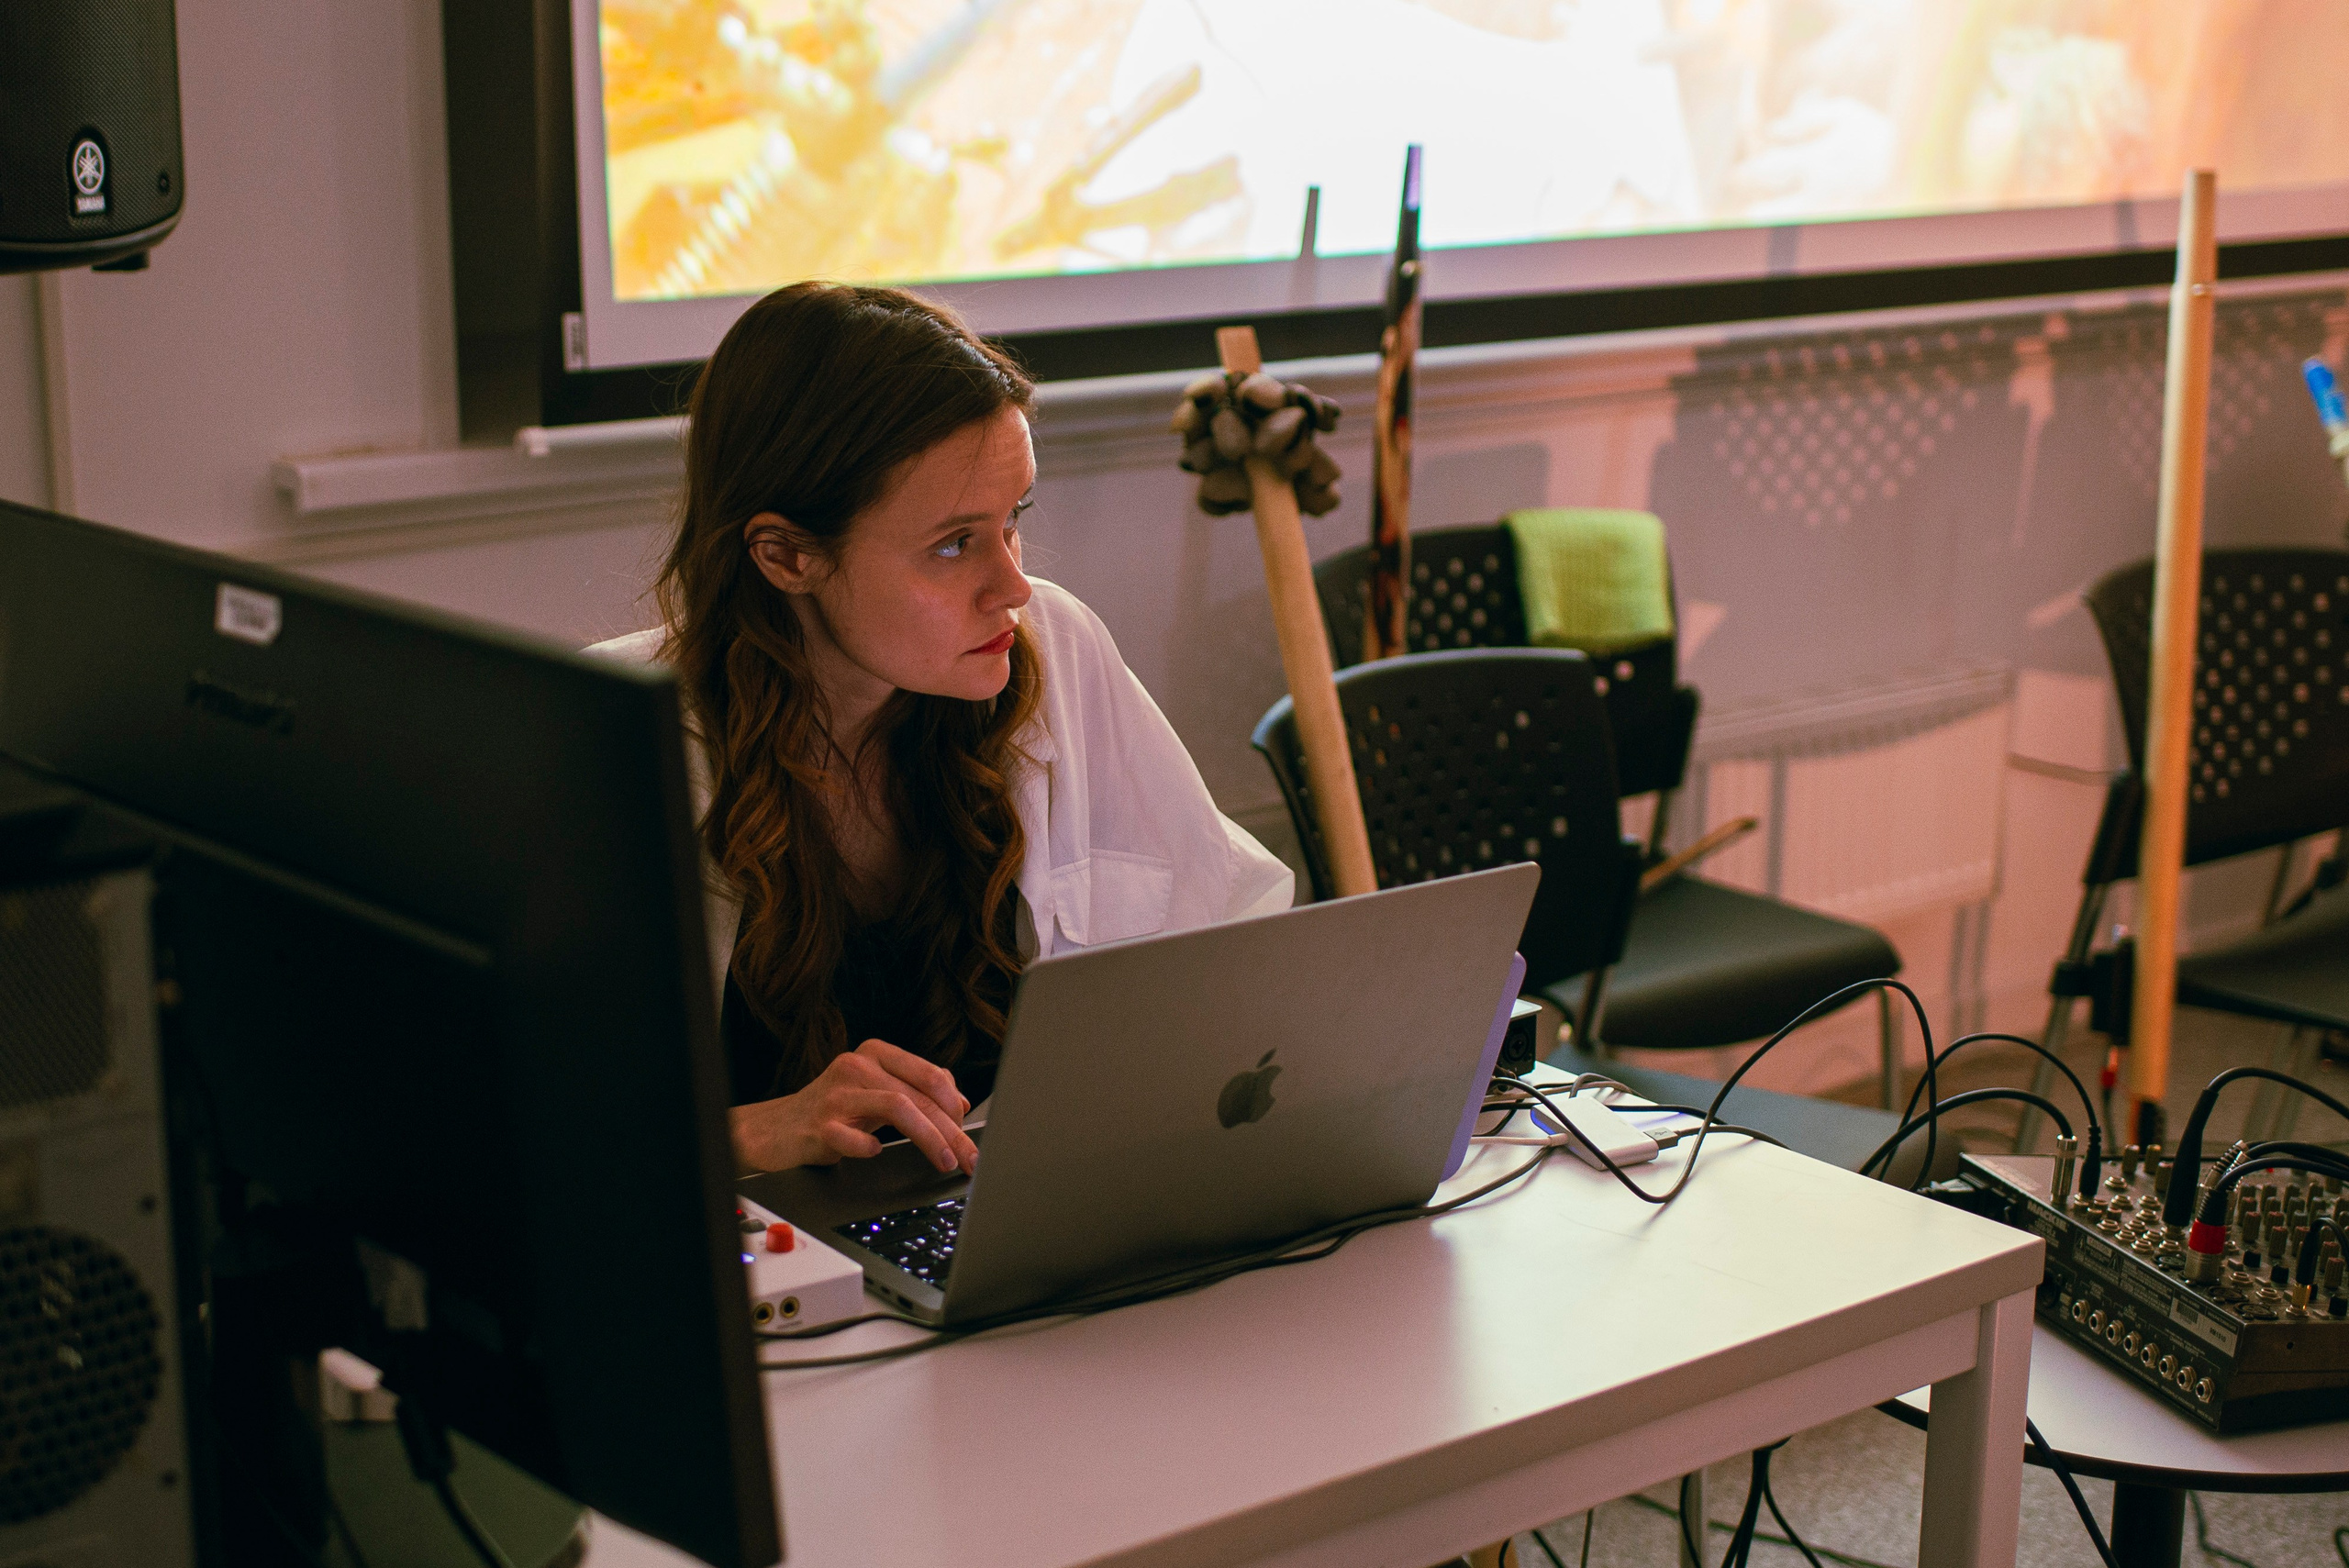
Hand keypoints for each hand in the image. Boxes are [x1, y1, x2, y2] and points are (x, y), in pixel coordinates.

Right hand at [730, 1038, 976, 1176]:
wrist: (775, 1130)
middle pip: (919, 1096)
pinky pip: (854, 1138)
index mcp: (875, 1055)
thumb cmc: (831, 1111)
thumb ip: (913, 1090)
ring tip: (944, 1161)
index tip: (969, 1133)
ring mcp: (836, 1094)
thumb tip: (958, 1102)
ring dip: (929, 1138)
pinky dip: (870, 1149)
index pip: (929, 1075)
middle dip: (951, 1131)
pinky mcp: (818, 1124)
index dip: (955, 1105)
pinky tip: (876, 1153)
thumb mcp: (875, 1092)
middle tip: (968, 1158)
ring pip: (897, 1107)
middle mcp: (857, 1067)